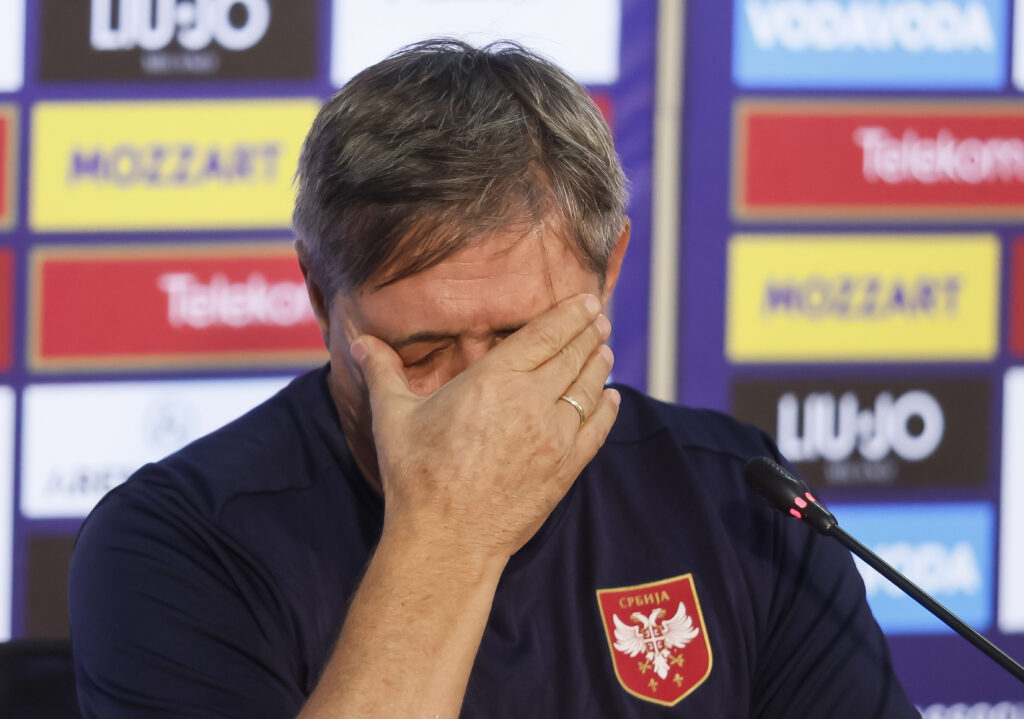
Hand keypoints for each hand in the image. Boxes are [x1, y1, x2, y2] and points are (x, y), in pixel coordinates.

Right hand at [350, 293, 619, 561]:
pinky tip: (611, 398)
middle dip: (590, 334)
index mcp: (494, 380)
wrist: (446, 540)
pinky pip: (596, 430)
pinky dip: (606, 409)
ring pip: (588, 390)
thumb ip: (382, 373)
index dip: (570, 315)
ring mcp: (553, 437)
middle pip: (572, 357)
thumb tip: (359, 342)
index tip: (587, 301)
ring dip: (599, 366)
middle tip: (602, 319)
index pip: (545, 336)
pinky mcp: (565, 469)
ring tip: (605, 351)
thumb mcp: (394, 417)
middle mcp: (531, 402)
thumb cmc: (417, 477)